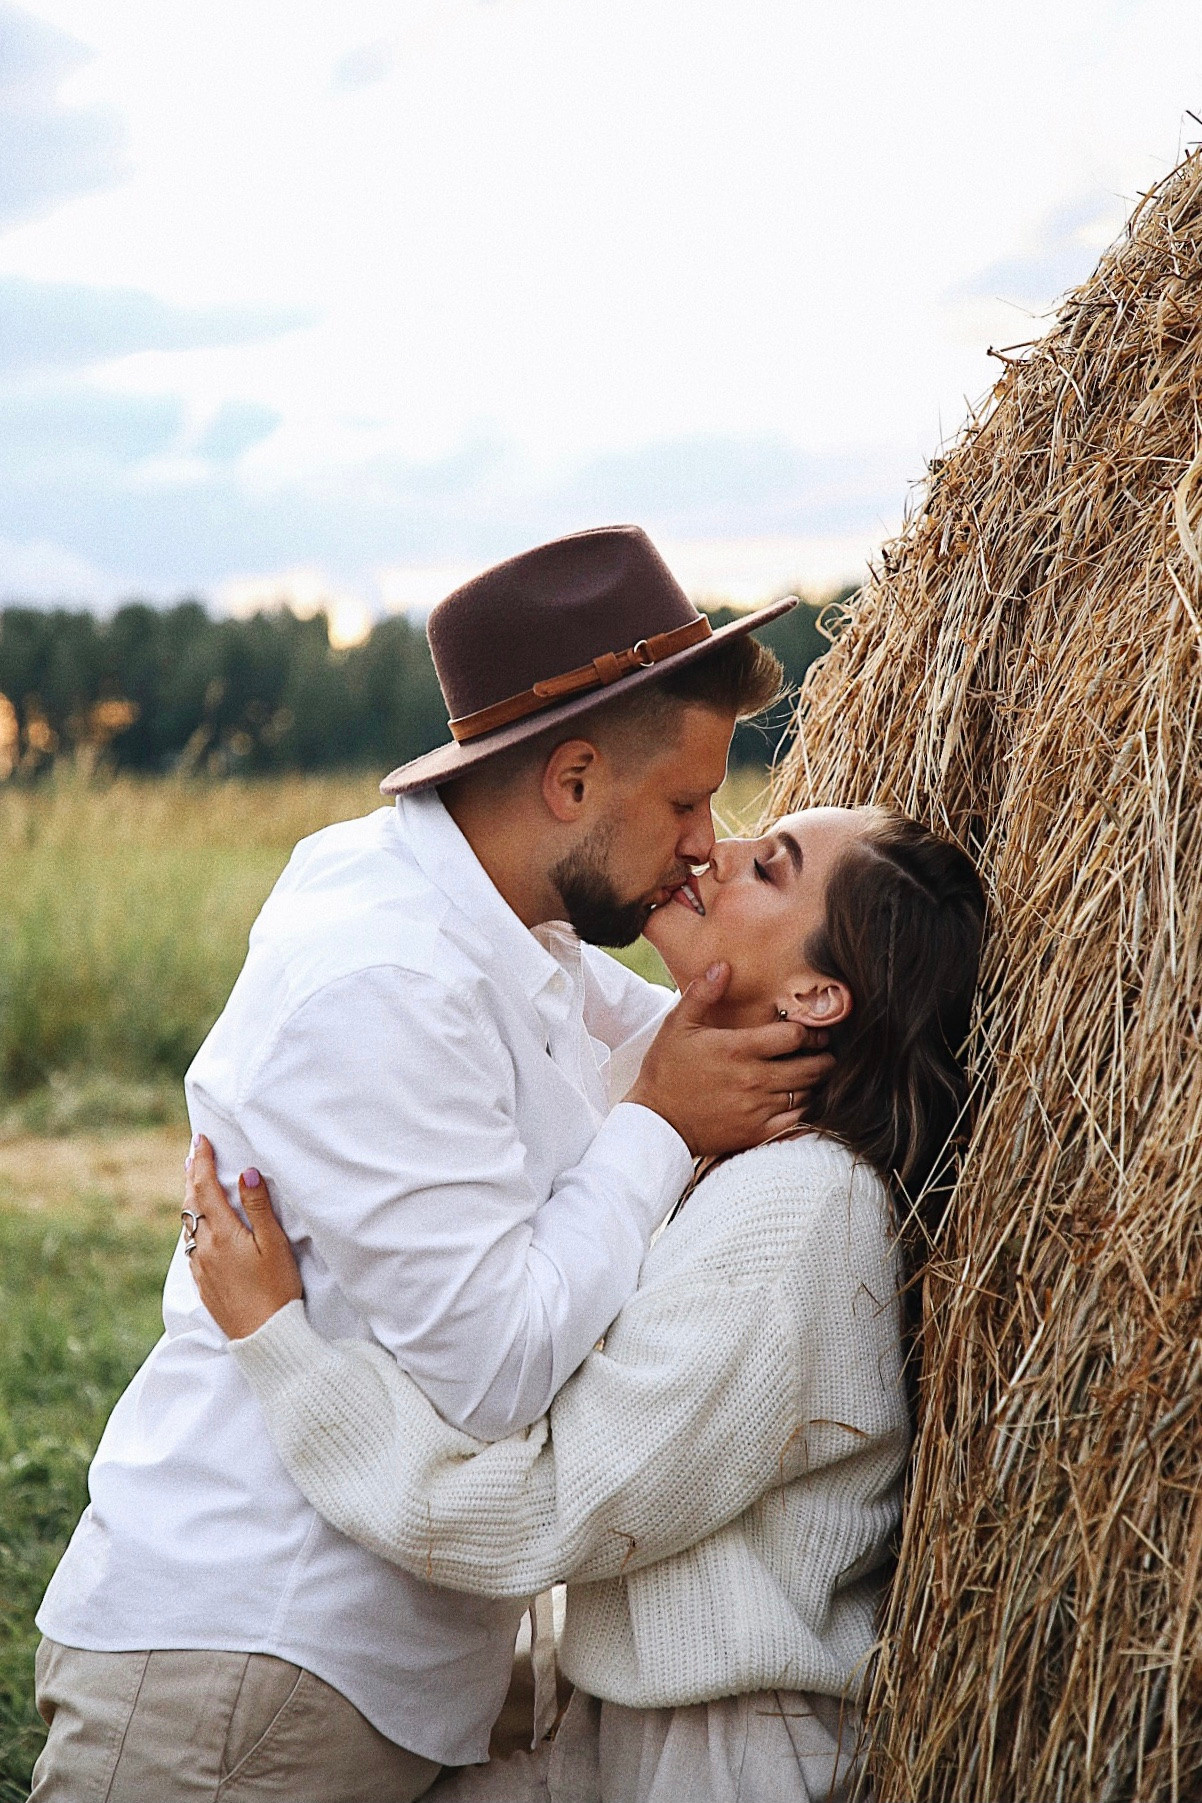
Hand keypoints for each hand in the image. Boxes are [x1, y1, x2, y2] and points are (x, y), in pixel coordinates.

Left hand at [183, 1136, 302, 1338]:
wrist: (263, 1337)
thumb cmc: (276, 1290)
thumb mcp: (274, 1244)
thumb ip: (259, 1207)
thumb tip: (246, 1173)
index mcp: (221, 1234)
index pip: (205, 1188)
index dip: (202, 1161)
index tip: (201, 1140)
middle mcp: (203, 1248)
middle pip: (191, 1204)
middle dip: (193, 1176)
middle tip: (195, 1154)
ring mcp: (200, 1267)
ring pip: (189, 1225)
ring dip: (192, 1200)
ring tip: (196, 1183)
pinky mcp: (203, 1283)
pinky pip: (192, 1245)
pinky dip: (195, 1225)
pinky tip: (202, 1226)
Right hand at [627, 963, 835, 1156]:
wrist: (657, 1123)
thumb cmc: (666, 1070)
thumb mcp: (678, 1025)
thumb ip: (703, 993)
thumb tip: (723, 966)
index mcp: (738, 1048)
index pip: (794, 1036)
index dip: (809, 1033)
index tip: (810, 1032)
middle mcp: (753, 1078)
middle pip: (810, 1067)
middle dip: (823, 1058)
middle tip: (824, 1053)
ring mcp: (757, 1108)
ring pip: (806, 1093)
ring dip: (813, 1083)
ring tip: (812, 1075)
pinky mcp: (756, 1132)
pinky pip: (796, 1120)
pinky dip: (804, 1109)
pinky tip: (799, 1100)